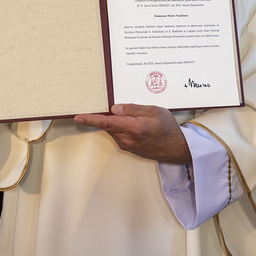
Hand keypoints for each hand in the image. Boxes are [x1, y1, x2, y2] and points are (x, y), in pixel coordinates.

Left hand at [75, 103, 190, 164]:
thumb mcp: (155, 111)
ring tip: (135, 116)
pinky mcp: (129, 148)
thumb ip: (134, 109)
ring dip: (117, 121)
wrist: (177, 149)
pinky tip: (134, 123)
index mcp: (134, 127)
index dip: (91, 119)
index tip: (78, 117)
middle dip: (106, 115)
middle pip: (108, 124)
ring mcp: (127, 145)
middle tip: (113, 106)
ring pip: (114, 129)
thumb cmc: (169, 129)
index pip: (107, 122)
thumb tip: (115, 108)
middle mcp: (127, 139)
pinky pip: (119, 134)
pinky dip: (121, 127)